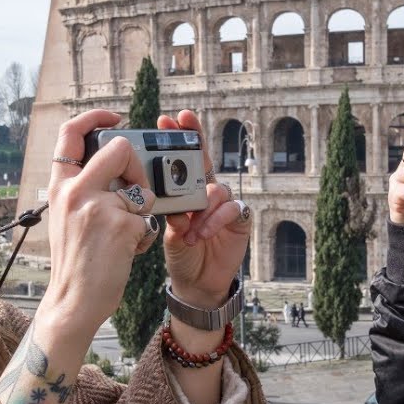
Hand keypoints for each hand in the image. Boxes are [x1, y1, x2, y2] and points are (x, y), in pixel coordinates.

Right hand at [40, 109, 158, 339]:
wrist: (73, 301)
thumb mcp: (66, 217)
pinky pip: (148, 217)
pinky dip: (145, 234)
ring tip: (126, 232)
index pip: (71, 134)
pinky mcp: (121, 225)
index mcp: (60, 187)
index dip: (96, 117)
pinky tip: (128, 250)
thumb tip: (115, 163)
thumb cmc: (75, 262)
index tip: (116, 118)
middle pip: (119, 149)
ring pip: (141, 188)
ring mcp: (98, 207)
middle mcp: (75, 191)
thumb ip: (83, 189)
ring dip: (143, 209)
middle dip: (137, 166)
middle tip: (135, 191)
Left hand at [159, 110, 248, 306]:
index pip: (183, 160)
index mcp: (188, 192)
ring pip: (217, 189)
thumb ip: (169, 213)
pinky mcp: (239, 220)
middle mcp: (207, 193)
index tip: (166, 120)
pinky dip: (215, 220)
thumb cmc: (181, 254)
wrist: (197, 283)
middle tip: (184, 123)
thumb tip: (164, 201)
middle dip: (195, 140)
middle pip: (205, 160)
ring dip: (201, 206)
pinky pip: (231, 209)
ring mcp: (225, 205)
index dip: (179, 138)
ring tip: (188, 227)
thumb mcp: (168, 232)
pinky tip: (203, 232)